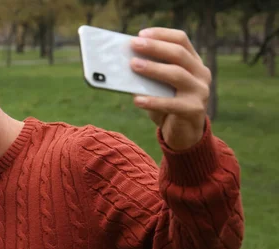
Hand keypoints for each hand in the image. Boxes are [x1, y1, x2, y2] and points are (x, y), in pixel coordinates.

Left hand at [130, 28, 210, 150]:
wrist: (184, 135)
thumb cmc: (167, 107)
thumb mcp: (159, 88)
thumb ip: (149, 76)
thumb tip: (126, 64)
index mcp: (193, 63)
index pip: (181, 40)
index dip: (161, 35)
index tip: (140, 34)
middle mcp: (201, 74)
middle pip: (179, 54)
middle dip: (154, 47)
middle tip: (133, 45)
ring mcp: (200, 92)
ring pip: (177, 75)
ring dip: (153, 69)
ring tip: (133, 65)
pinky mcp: (194, 110)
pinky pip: (172, 104)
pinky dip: (153, 101)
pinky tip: (137, 100)